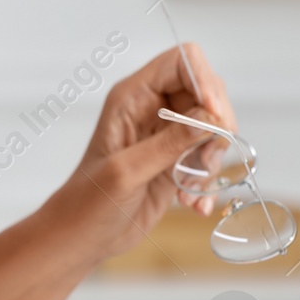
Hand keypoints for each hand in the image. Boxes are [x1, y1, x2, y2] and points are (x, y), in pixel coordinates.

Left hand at [52, 42, 236, 259]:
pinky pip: (208, 158)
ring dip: (213, 159)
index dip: (205, 82)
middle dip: (216, 126)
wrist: (82, 237)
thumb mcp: (127, 172)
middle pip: (206, 92)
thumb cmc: (88, 202)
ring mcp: (166, 134)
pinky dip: (208, 181)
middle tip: (208, 160)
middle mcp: (152, 108)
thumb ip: (169, 144)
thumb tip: (211, 120)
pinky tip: (194, 204)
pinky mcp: (176, 160)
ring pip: (212, 127)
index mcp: (132, 97)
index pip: (181, 62)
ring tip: (193, 189)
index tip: (217, 117)